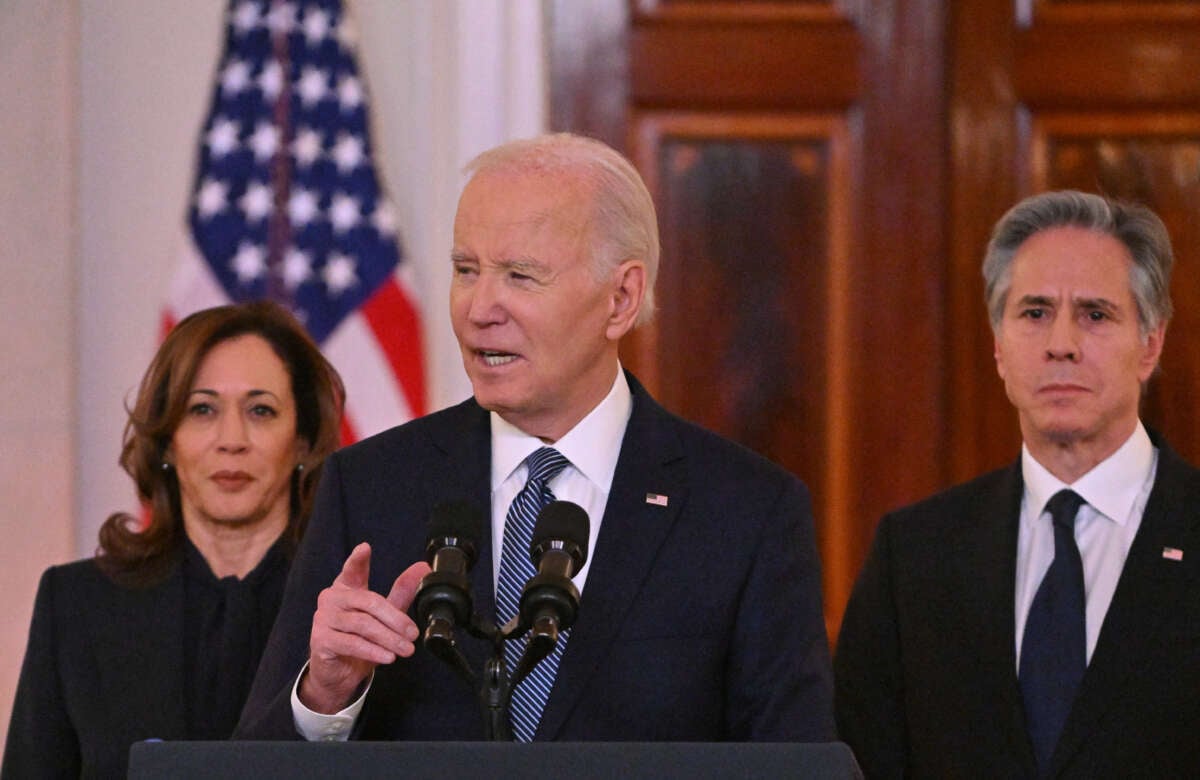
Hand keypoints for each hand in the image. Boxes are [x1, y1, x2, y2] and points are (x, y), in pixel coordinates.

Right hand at [299, 542, 430, 713]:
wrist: (339, 673)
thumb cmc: (361, 639)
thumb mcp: (384, 616)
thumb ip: (401, 592)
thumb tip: (423, 568)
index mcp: (346, 588)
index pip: (351, 570)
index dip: (357, 560)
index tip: (365, 548)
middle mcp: (331, 599)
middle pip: (369, 602)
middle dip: (395, 619)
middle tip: (413, 634)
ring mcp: (323, 619)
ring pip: (363, 625)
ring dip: (389, 639)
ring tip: (406, 649)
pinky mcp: (320, 640)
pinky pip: (352, 643)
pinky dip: (373, 651)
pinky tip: (388, 657)